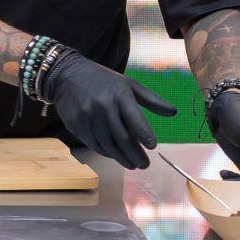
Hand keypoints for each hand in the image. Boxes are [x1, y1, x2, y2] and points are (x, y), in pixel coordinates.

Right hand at [43, 51, 176, 170]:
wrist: (65, 75)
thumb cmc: (103, 80)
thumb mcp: (128, 84)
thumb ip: (151, 100)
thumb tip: (174, 113)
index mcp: (119, 95)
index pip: (135, 119)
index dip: (145, 135)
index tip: (152, 146)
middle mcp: (103, 106)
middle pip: (122, 137)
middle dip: (135, 154)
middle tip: (144, 164)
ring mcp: (87, 116)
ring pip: (108, 144)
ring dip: (122, 158)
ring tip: (132, 164)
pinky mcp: (76, 124)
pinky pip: (94, 143)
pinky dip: (106, 152)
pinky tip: (114, 155)